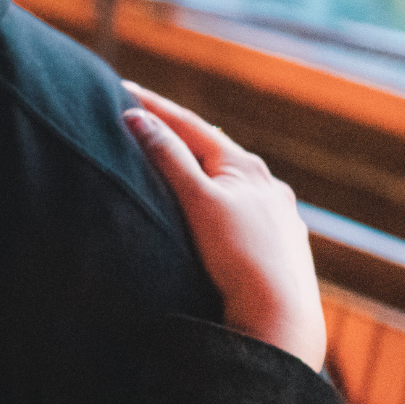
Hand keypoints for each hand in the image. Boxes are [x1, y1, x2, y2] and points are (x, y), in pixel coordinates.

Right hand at [121, 82, 326, 370]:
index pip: (190, 125)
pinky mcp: (282, 241)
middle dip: (180, 134)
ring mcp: (278, 213)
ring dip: (204, 167)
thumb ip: (167, 157)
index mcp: (244, 165)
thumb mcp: (197, 201)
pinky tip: (220, 209)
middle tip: (147, 119)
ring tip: (180, 161)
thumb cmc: (238, 257)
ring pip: (233, 179)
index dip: (155, 107)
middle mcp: (267, 182)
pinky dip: (223, 198)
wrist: (280, 315)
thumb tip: (135, 117)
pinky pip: (246, 208)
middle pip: (214, 148)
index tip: (122, 88)